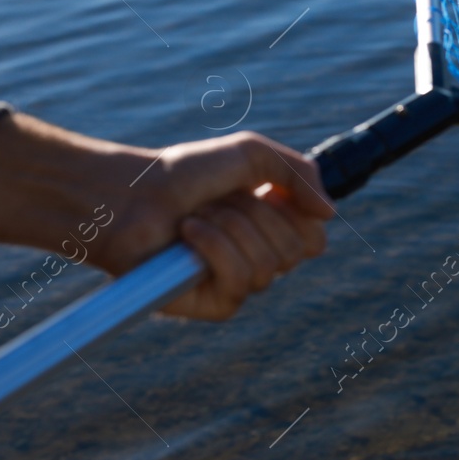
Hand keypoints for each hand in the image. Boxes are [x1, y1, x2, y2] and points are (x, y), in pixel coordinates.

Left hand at [0, 115, 332, 319]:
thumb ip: (298, 173)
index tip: (267, 189)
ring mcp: (237, 284)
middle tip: (218, 200)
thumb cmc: (182, 174)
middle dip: (257, 214)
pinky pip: (241, 282)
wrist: (127, 196)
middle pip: (298, 249)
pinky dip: (215, 249)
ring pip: (270, 266)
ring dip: (231, 228)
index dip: (299, 212)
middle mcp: (258, 257)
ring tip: (195, 217)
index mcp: (270, 226)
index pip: (315, 236)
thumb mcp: (250, 154)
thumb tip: (331, 214)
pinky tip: (188, 236)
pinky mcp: (214, 305)